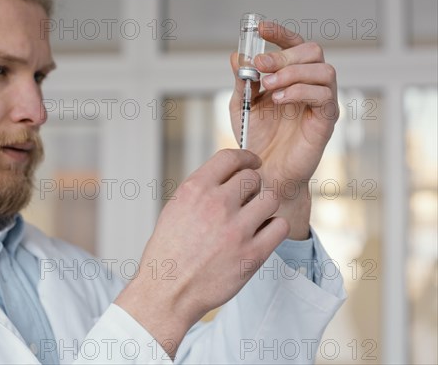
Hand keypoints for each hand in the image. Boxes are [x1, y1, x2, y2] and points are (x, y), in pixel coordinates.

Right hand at [115, 149, 288, 357]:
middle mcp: (216, 205)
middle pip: (253, 177)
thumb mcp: (175, 208)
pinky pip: (279, 226)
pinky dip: (274, 227)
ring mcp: (236, 229)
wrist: (167, 290)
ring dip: (265, 204)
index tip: (252, 162)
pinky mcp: (252, 254)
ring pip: (270, 198)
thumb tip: (227, 175)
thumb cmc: (168, 252)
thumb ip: (202, 189)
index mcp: (195, 190)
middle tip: (249, 197)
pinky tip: (262, 233)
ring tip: (255, 216)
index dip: (245, 157)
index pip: (230, 158)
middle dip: (253, 185)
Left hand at [230, 21, 338, 239]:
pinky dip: (300, 91)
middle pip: (312, 50)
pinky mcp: (326, 120)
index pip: (293, 45)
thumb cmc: (256, 138)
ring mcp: (321, 101)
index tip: (259, 27)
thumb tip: (236, 55)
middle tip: (262, 66)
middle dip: (285, 54)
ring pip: (323, 69)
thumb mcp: (242, 105)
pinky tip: (279, 100)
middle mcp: (310, 84)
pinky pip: (324, 95)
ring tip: (268, 87)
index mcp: (291, 77)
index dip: (279, 33)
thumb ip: (242, 80)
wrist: (264, 173)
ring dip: (293, 72)